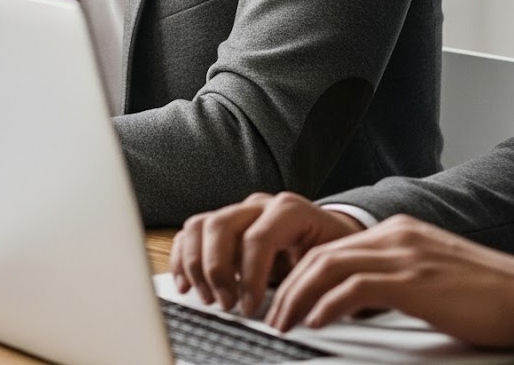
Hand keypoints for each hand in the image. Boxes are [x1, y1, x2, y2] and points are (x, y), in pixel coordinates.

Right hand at [170, 191, 363, 318]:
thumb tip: (294, 308)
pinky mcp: (221, 225)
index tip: (250, 307)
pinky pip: (191, 232)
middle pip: (221, 226)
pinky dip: (182, 258)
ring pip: (200, 226)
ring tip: (208, 297)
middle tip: (226, 303)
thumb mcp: (330, 264)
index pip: (258, 237)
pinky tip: (186, 284)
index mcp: (290, 210)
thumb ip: (310, 279)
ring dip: (196, 265)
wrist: (330, 238)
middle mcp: (259, 205)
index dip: (250, 275)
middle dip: (217, 270)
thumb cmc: (331, 253)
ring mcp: (237, 212)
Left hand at [262, 213, 513, 346]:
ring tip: (283, 323)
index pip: (333, 248)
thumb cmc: (486, 296)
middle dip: (288, 287)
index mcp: (399, 232)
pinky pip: (354, 288)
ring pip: (329, 267)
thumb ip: (394, 279)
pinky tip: (315, 323)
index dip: (300, 275)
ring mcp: (404, 254)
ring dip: (298, 297)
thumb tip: (358, 303)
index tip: (284, 300)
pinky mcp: (413, 279)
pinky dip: (328, 305)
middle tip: (271, 316)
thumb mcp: (430, 278)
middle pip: (322, 255)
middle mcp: (396, 235)